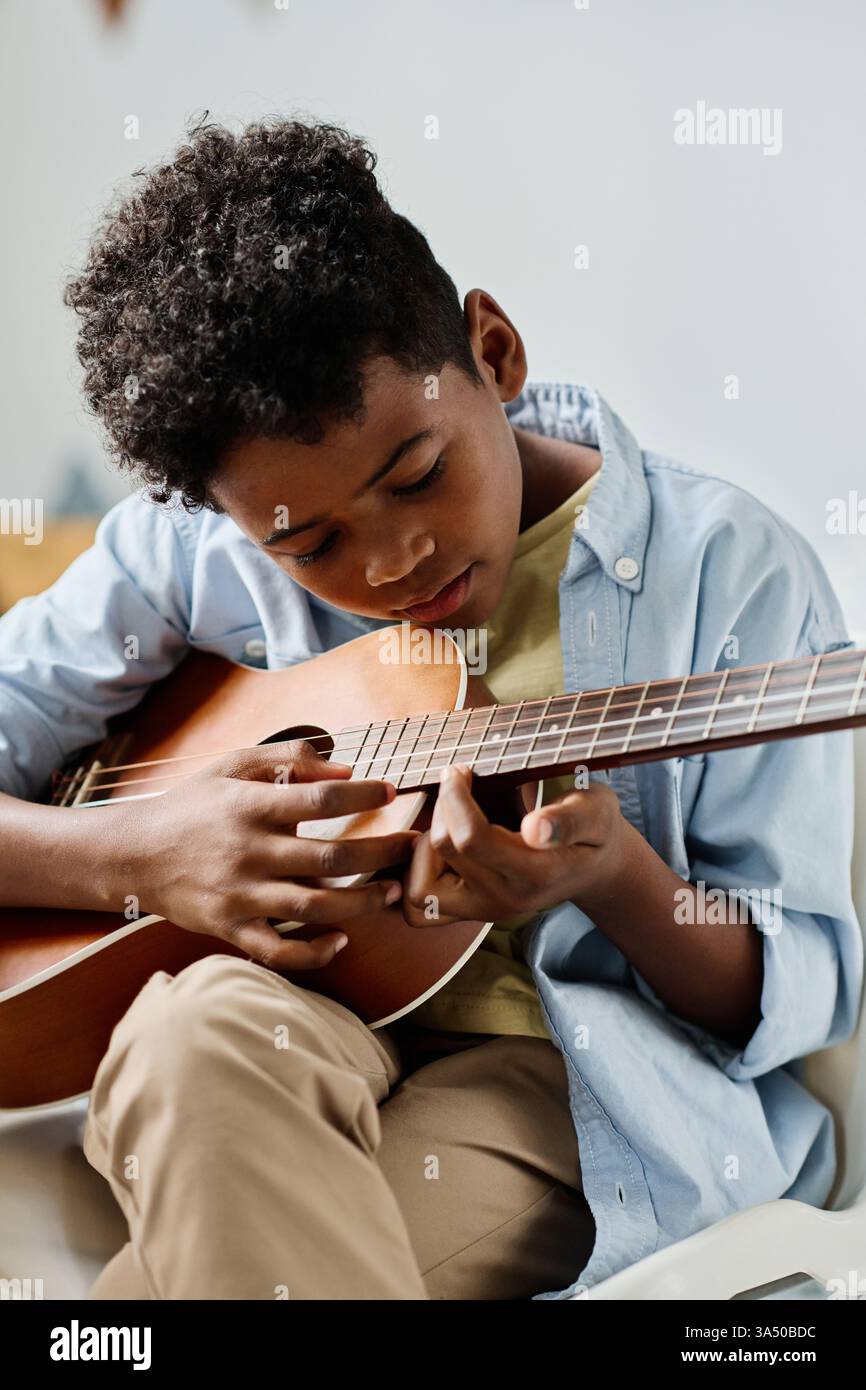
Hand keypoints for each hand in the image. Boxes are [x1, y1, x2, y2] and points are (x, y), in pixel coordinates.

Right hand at [117, 739, 418, 970]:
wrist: (132, 854)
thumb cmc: (191, 806)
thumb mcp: (232, 766)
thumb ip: (288, 758)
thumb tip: (345, 767)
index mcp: (250, 806)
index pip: (320, 800)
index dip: (361, 794)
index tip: (390, 790)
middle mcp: (248, 852)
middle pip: (330, 857)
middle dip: (381, 851)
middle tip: (412, 845)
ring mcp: (240, 895)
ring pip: (314, 906)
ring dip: (362, 902)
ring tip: (392, 891)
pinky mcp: (230, 928)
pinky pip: (278, 949)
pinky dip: (313, 951)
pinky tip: (341, 940)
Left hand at [401, 763, 623, 926]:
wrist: (595, 868)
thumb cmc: (593, 828)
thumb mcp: (596, 811)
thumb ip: (569, 820)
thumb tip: (536, 829)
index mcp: (535, 873)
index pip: (471, 839)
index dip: (455, 798)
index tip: (461, 770)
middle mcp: (505, 899)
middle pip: (442, 852)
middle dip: (442, 810)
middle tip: (458, 786)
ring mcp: (485, 910)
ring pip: (420, 891)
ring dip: (422, 850)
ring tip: (448, 822)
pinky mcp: (471, 912)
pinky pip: (422, 906)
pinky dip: (419, 874)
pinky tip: (441, 847)